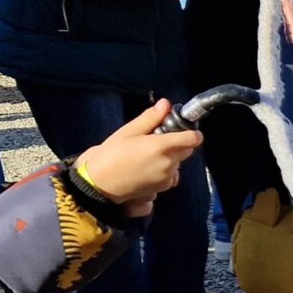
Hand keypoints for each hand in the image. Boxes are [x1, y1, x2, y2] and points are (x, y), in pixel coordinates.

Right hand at [73, 101, 201, 217]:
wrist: (100, 184)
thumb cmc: (111, 155)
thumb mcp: (128, 131)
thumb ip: (150, 118)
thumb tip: (165, 104)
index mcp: (161, 147)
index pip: (192, 139)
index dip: (192, 132)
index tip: (185, 129)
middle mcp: (168, 163)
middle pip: (187, 150)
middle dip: (178, 143)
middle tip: (158, 139)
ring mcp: (167, 177)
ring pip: (179, 162)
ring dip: (171, 157)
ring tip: (148, 155)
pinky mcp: (163, 188)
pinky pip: (172, 175)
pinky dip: (166, 170)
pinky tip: (148, 167)